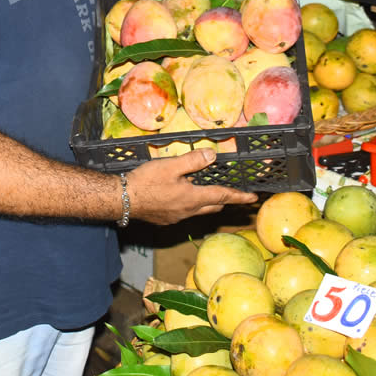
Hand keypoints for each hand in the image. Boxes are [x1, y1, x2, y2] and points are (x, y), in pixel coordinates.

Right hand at [126, 149, 257, 225]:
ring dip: (206, 203)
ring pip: (198, 211)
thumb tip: (213, 155)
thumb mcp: (171, 166)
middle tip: (232, 195)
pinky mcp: (165, 220)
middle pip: (213, 206)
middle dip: (225, 201)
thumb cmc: (146, 182)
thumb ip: (193, 160)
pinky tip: (180, 198)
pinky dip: (189, 205)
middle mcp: (188, 211)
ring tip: (207, 193)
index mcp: (193, 198)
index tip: (253, 198)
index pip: (222, 196)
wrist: (122, 200)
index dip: (239, 196)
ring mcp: (176, 218)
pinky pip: (184, 213)